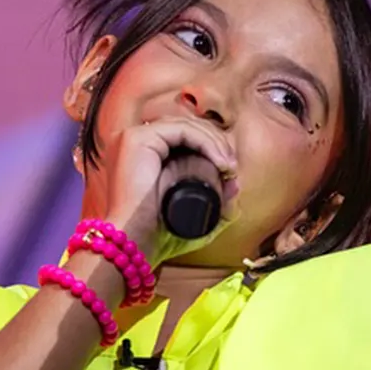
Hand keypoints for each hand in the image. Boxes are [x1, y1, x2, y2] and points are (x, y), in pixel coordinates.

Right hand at [94, 116, 238, 262]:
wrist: (134, 244)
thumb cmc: (158, 235)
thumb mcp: (195, 219)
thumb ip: (218, 207)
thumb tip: (236, 185)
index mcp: (144, 153)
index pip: (184, 135)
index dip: (212, 146)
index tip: (231, 171)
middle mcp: (136, 141)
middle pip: (187, 126)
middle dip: (217, 143)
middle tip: (232, 168)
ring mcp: (134, 137)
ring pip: (187, 125)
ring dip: (215, 143)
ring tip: (229, 167)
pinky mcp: (137, 139)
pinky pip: (182, 130)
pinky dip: (206, 143)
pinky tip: (219, 162)